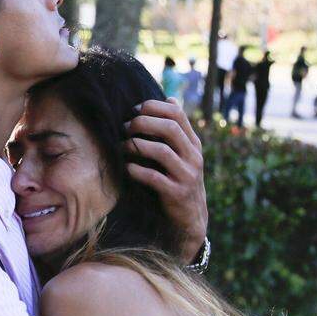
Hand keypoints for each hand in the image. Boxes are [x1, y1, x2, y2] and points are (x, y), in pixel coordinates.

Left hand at [123, 99, 207, 259]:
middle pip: (170, 128)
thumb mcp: (183, 153)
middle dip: (143, 123)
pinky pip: (154, 177)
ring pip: (162, 151)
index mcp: (193, 143)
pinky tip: (126, 168)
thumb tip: (170, 97)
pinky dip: (136, 170)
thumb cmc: (178, 179)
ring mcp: (186, 175)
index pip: (177, 113)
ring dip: (137, 145)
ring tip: (123, 146)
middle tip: (125, 127)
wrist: (190, 218)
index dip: (154, 106)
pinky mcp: (176, 194)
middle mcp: (193, 156)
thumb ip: (176, 129)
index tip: (135, 109)